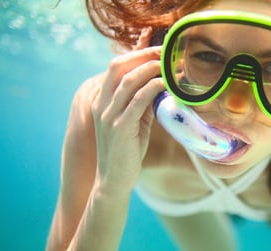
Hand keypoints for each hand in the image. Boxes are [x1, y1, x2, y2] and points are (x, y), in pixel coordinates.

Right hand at [92, 28, 163, 195]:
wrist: (114, 180)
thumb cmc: (126, 151)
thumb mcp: (135, 123)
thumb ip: (143, 105)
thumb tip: (161, 87)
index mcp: (103, 101)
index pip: (116, 67)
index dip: (136, 54)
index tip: (158, 49)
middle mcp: (102, 104)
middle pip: (118, 67)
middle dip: (143, 55)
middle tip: (166, 52)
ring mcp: (109, 115)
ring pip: (128, 81)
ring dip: (150, 68)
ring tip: (169, 65)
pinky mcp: (120, 128)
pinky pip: (137, 100)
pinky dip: (152, 88)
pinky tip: (165, 83)